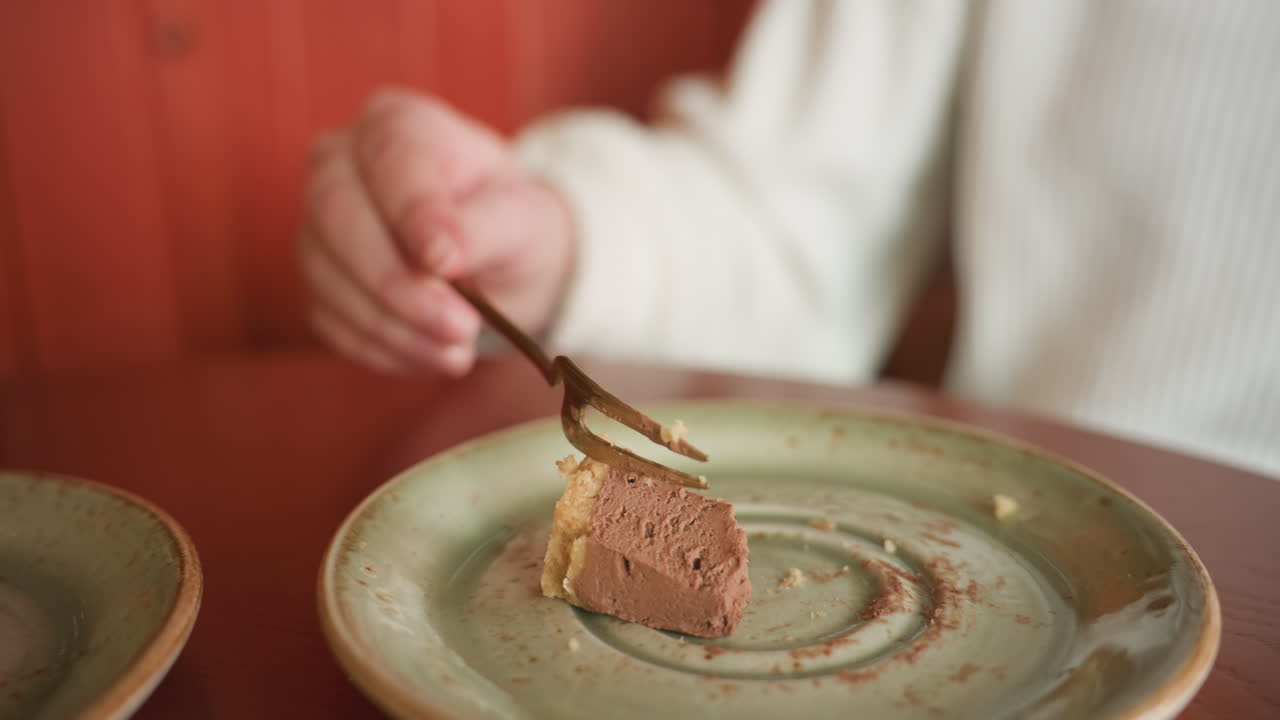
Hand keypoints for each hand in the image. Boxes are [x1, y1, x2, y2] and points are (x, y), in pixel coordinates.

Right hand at [299, 88, 572, 376]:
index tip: (448, 263)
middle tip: (460, 328)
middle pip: (337, 215)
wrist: (500, 259)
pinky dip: (382, 348)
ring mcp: (319, 224)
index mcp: (395, 124)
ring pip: (327, 275)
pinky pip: (330, 319)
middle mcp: (340, 164)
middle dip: (396, 284)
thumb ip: (483, 227)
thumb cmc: (511, 223)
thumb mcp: (521, 217)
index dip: (413, 215)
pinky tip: (430, 354)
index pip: (389, 161)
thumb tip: (441, 257)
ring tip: (458, 352)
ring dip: (394, 328)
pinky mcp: (318, 280)